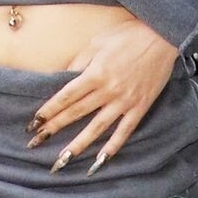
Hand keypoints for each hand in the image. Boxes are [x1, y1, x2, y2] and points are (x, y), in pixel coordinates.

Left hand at [26, 20, 179, 172]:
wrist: (164, 37)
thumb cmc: (128, 36)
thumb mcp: (97, 42)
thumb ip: (79, 61)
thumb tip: (61, 77)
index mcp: (95, 73)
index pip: (66, 96)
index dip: (49, 110)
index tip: (33, 123)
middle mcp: (108, 90)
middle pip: (76, 113)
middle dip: (54, 128)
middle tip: (36, 144)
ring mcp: (125, 101)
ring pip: (97, 128)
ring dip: (78, 145)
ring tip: (62, 160)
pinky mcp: (140, 107)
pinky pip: (124, 131)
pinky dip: (113, 147)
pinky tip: (100, 161)